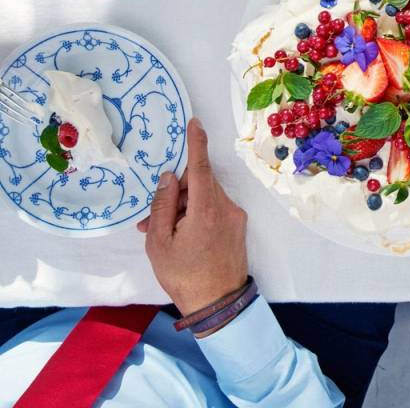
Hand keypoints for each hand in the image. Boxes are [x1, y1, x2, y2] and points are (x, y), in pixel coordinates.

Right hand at [139, 119, 248, 318]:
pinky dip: (196, 215)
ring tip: (161, 232)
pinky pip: (214, 211)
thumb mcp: (160, 242)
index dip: (197, 143)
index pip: (201, 167)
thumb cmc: (184, 275)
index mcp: (207, 208)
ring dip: (184, 207)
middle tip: (152, 218)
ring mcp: (235, 217)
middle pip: (200, 184)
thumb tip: (168, 178)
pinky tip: (179, 235)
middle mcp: (226, 207)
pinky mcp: (238, 227)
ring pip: (206, 198)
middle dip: (177, 193)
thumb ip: (162, 206)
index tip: (194, 123)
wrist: (218, 304)